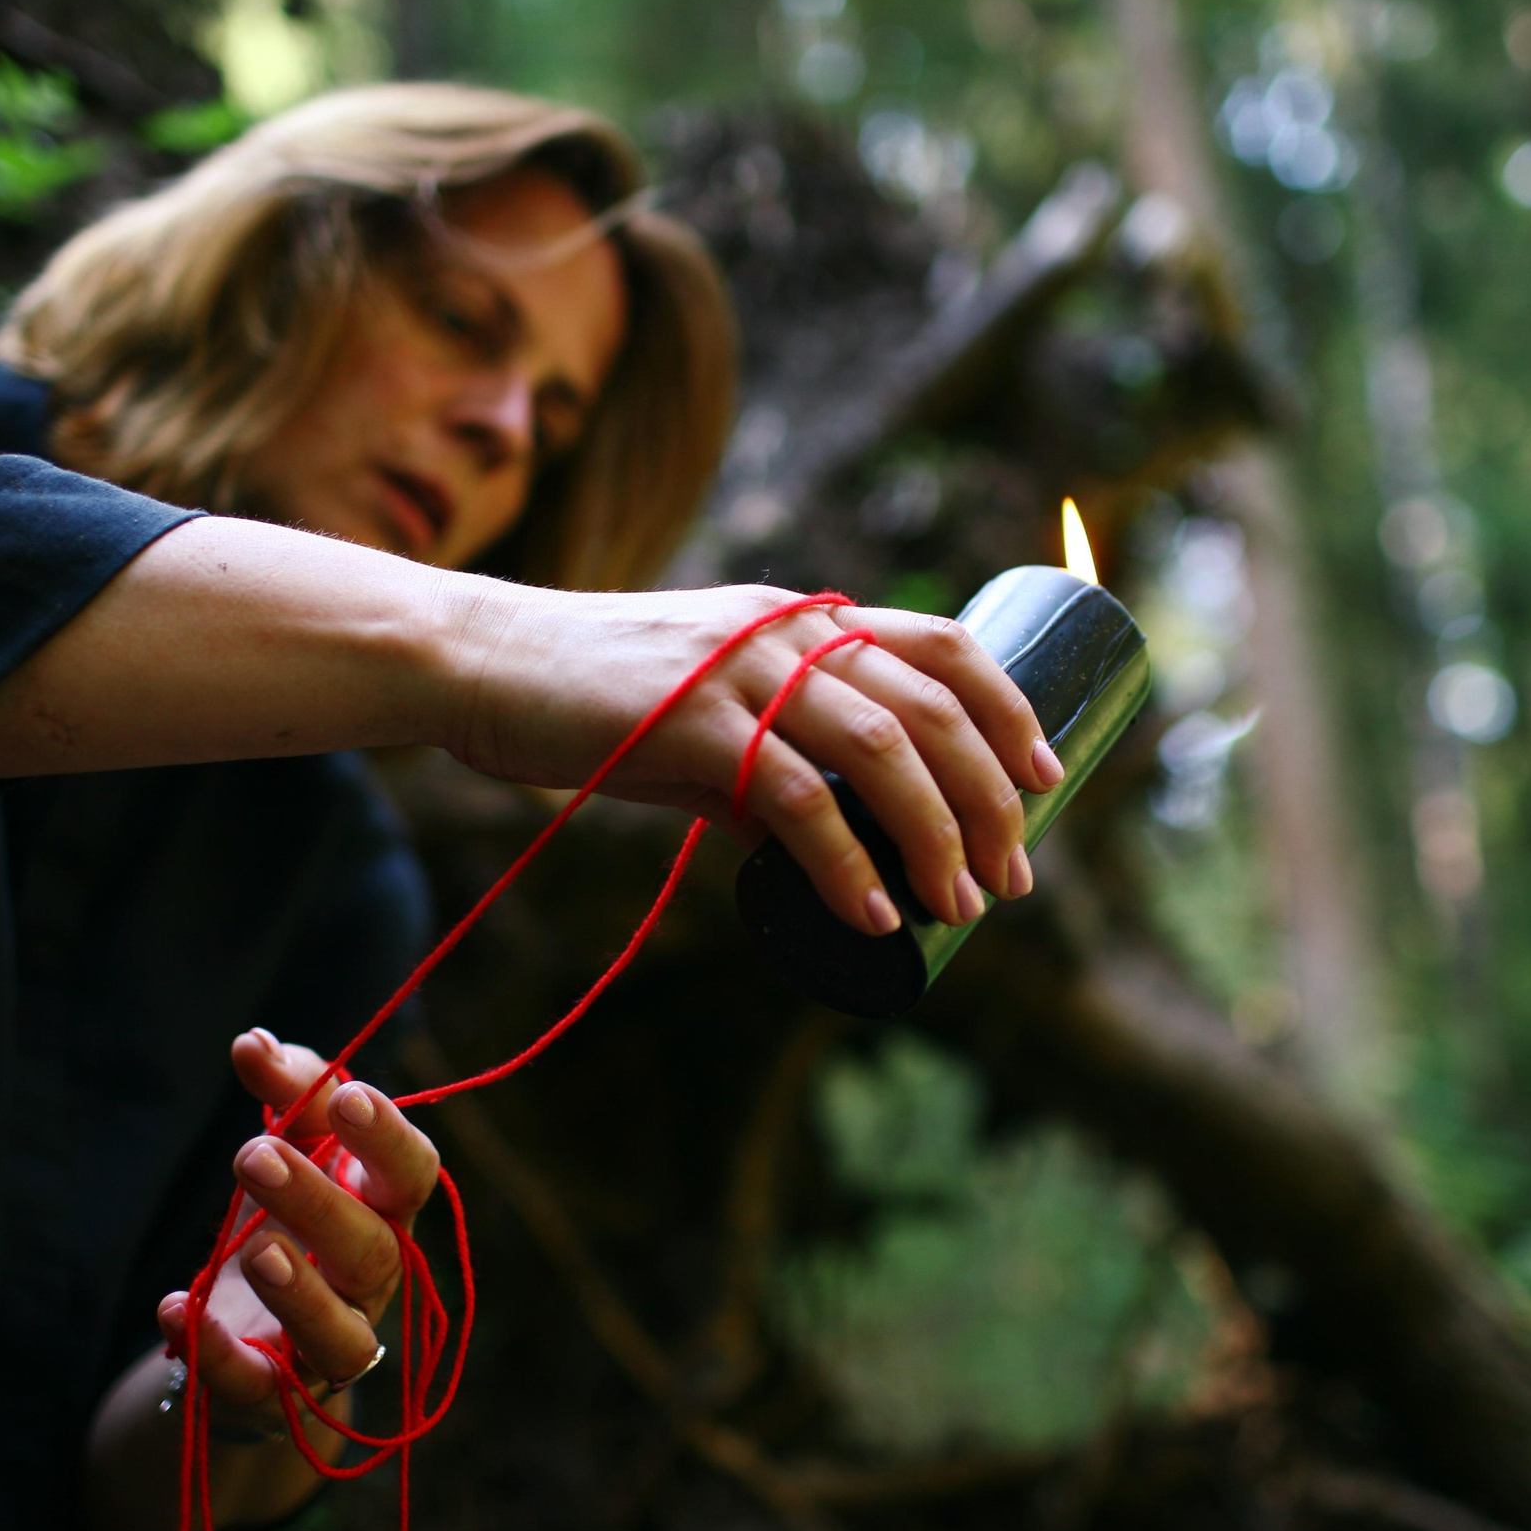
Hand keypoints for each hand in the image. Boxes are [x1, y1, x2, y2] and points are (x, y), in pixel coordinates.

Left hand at [155, 1030, 440, 1420]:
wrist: (258, 1334)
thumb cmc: (290, 1217)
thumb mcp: (292, 1146)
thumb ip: (287, 1091)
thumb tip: (252, 1041)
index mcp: (383, 1210)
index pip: (411, 1174)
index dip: (387, 1140)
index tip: (347, 1097)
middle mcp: (371, 1281)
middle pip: (373, 1249)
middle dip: (318, 1202)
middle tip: (252, 1153)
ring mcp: (329, 1343)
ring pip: (341, 1335)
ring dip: (300, 1293)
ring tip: (255, 1251)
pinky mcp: (277, 1395)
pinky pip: (260, 1390)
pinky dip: (221, 1357)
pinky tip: (177, 1309)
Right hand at [446, 584, 1064, 933]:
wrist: (482, 662)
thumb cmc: (593, 697)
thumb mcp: (704, 723)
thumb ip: (764, 776)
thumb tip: (824, 862)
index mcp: (801, 619)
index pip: (939, 643)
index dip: (1008, 705)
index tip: (1049, 775)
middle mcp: (786, 630)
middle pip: (932, 704)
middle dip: (992, 796)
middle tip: (1014, 876)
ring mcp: (740, 672)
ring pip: (880, 746)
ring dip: (936, 833)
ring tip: (961, 905)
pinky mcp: (688, 723)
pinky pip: (791, 795)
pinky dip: (843, 861)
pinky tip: (871, 911)